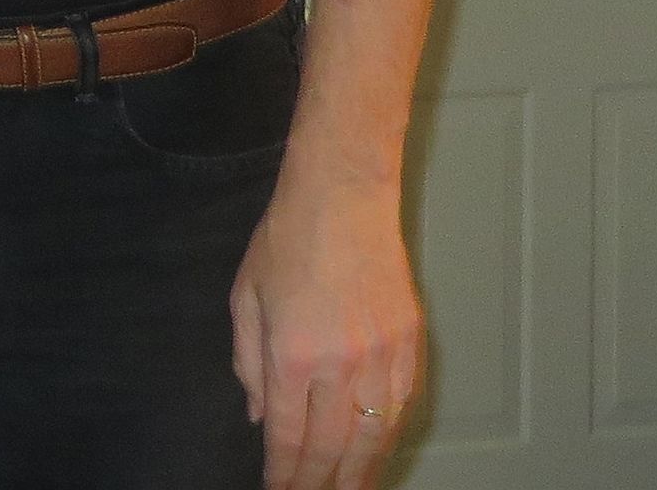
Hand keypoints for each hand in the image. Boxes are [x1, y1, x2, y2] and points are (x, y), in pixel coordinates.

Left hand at [231, 169, 417, 488]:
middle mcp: (340, 364)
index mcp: (292, 354)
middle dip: (320, 482)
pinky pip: (401, 405)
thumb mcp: (245, 296)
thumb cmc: (285, 240)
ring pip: (375, 435)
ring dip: (361, 472)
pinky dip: (389, 435)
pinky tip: (378, 450)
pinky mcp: (411, 343)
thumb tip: (259, 416)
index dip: (284, 472)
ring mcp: (382, 356)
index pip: (289, 434)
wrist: (343, 197)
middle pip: (333, 446)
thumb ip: (248, 362)